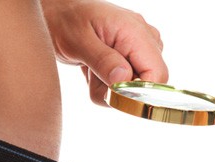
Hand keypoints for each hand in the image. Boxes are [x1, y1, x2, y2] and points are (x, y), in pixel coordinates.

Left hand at [42, 0, 167, 104]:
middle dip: (116, 90)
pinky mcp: (129, 58)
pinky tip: (93, 69)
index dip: (139, 92)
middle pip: (145, 85)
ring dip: (106, 87)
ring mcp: (138, 49)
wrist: (57, 14)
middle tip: (92, 74)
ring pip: (131, 88)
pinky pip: (122, 84)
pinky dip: (104, 84)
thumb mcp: (79, 41)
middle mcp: (143, 40)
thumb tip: (124, 79)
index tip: (112, 94)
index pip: (157, 74)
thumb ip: (103, 60)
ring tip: (89, 68)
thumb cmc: (65, 21)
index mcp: (135, 32)